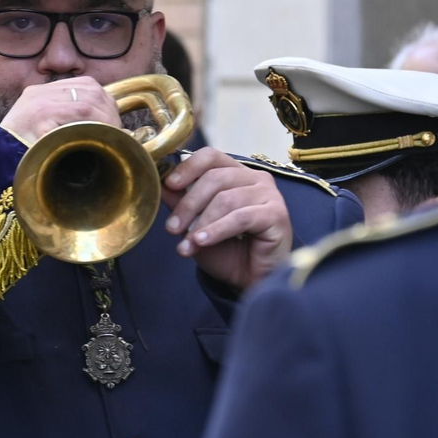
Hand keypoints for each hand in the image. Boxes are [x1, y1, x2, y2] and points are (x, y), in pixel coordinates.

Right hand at [0, 77, 120, 143]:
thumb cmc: (20, 156)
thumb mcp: (39, 131)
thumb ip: (60, 121)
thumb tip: (97, 124)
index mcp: (38, 94)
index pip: (83, 84)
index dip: (104, 99)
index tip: (113, 118)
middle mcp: (39, 94)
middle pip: (89, 88)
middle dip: (109, 108)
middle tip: (117, 129)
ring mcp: (39, 103)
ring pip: (87, 99)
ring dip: (106, 118)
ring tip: (112, 135)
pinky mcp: (41, 117)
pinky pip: (80, 112)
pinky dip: (96, 124)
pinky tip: (101, 137)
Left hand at [162, 148, 291, 290]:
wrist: (252, 280)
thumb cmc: (228, 251)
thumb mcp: (196, 226)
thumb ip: (182, 204)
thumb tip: (160, 185)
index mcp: (236, 174)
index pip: (211, 156)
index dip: (188, 167)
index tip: (169, 185)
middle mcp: (255, 178)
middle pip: (215, 178)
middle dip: (188, 204)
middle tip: (171, 228)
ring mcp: (269, 194)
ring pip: (226, 199)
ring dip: (201, 223)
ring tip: (186, 244)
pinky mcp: (276, 214)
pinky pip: (240, 218)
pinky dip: (217, 230)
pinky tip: (201, 241)